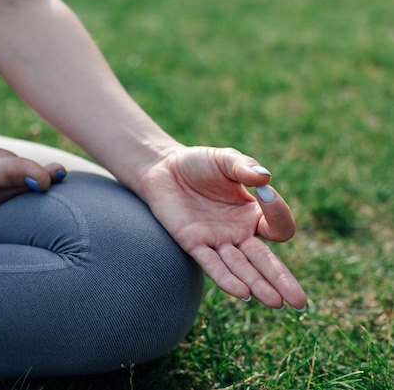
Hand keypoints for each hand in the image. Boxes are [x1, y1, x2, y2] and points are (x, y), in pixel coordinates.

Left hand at [137, 146, 306, 309]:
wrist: (163, 168)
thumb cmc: (199, 164)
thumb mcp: (225, 159)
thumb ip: (244, 167)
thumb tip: (265, 178)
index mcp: (253, 213)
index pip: (278, 226)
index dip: (278, 212)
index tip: (265, 192)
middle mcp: (239, 233)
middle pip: (265, 261)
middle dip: (281, 280)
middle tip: (299, 302)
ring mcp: (216, 241)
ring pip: (241, 268)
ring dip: (258, 285)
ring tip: (276, 303)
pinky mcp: (192, 243)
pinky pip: (212, 265)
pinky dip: (227, 278)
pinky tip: (243, 293)